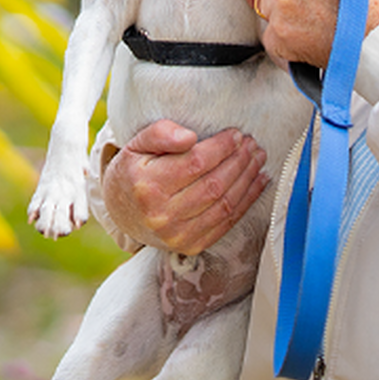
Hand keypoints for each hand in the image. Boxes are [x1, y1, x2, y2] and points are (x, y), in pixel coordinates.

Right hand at [102, 120, 268, 254]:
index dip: (221, 148)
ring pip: (224, 204)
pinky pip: (227, 222)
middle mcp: (161, 215)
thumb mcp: (136, 145)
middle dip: (239, 161)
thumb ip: (160, 134)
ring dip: (247, 179)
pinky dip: (246, 201)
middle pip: (213, 184)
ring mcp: (177, 234)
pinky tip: (257, 182)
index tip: (235, 134)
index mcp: (146, 186)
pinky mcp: (191, 245)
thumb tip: (190, 136)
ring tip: (257, 159)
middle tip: (251, 144)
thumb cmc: (132, 172)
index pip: (195, 163)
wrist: (121, 212)